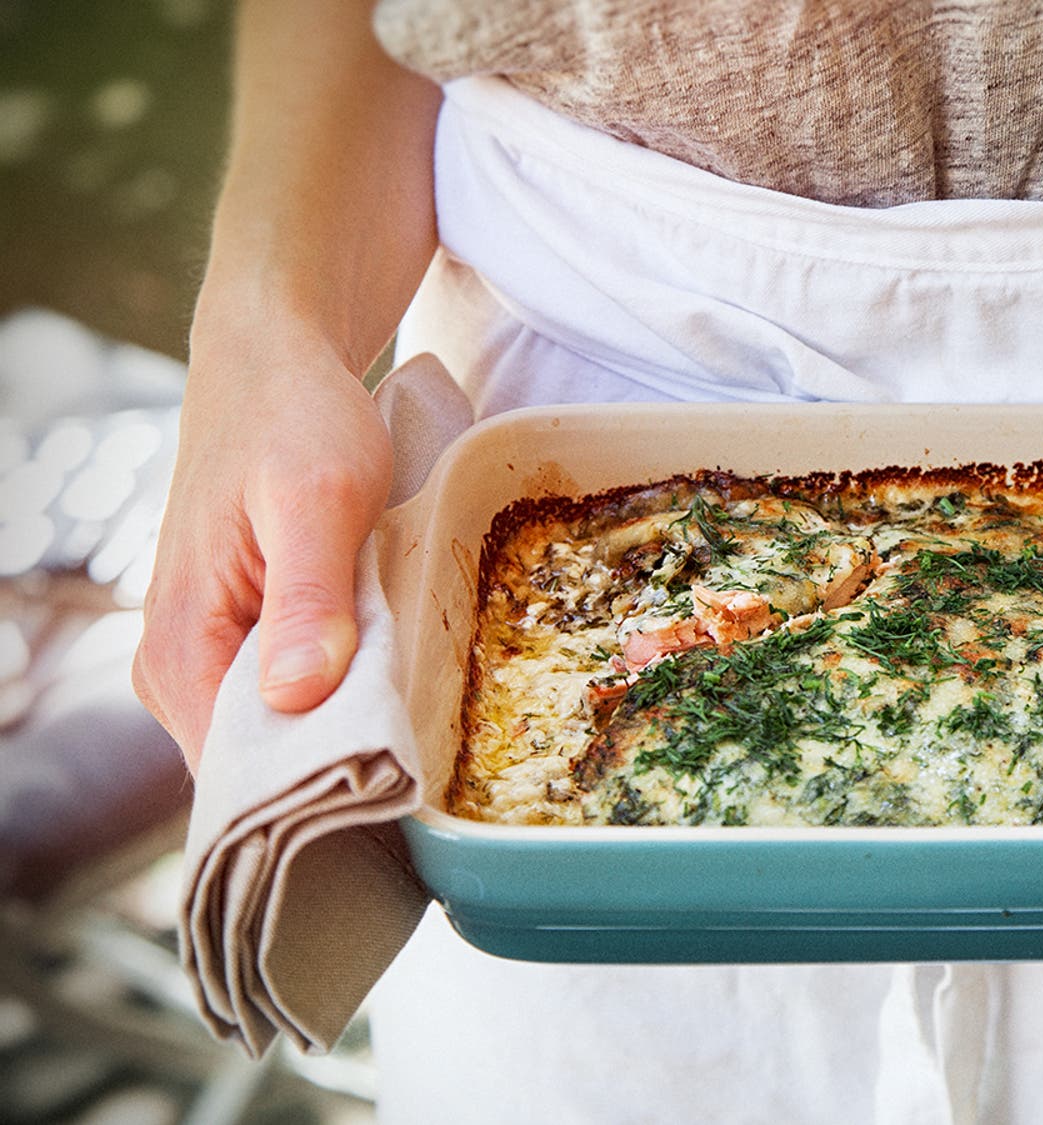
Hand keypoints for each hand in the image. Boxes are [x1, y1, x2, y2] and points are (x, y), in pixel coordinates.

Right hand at [134, 322, 391, 770]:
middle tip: (426, 763)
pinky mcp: (239, 639)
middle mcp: (176, 669)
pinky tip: (391, 685)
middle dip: (339, 768)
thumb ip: (307, 600)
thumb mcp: (319, 501)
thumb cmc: (295, 420)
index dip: (316, 790)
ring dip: (347, 733)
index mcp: (180, 648)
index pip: (240, 775)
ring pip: (281, 737)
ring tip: (417, 721)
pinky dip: (341, 698)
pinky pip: (289, 700)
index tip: (394, 789)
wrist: (275, 360)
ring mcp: (206, 657)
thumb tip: (293, 696)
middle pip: (262, 768)